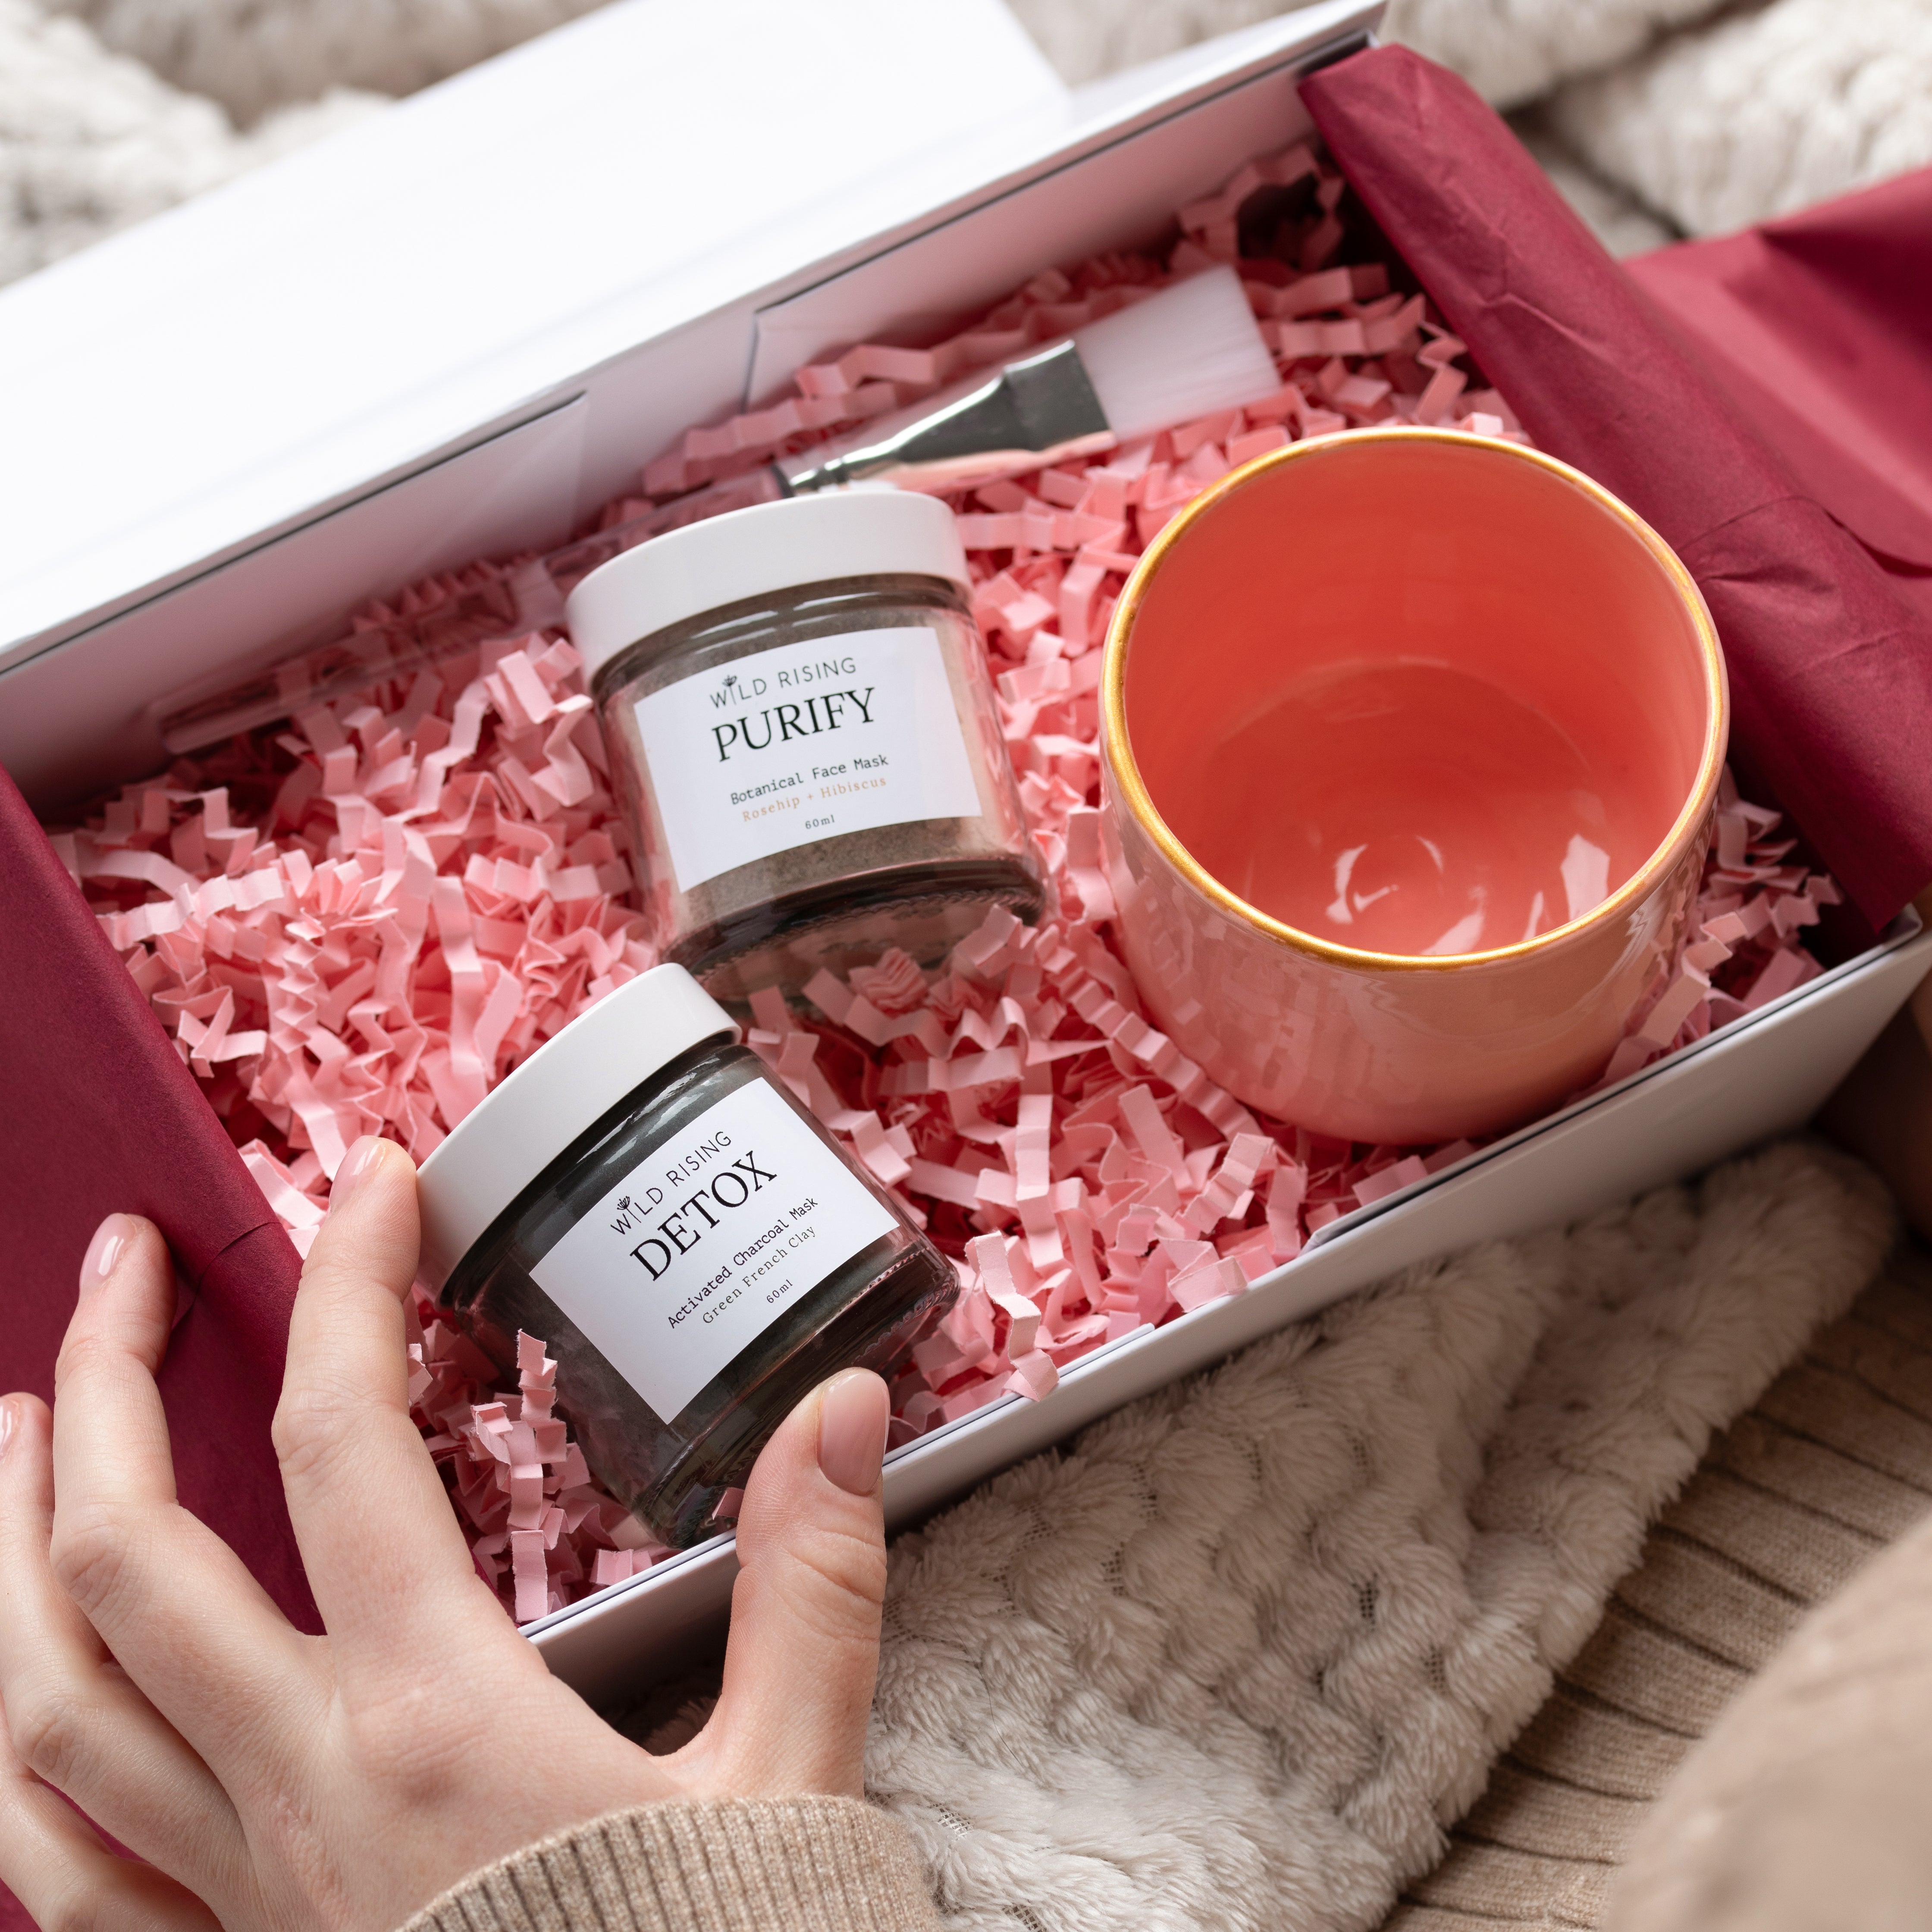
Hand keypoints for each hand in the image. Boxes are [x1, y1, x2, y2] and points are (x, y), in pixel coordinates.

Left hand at [0, 1136, 892, 1930]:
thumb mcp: (793, 1787)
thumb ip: (814, 1586)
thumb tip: (838, 1412)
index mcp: (435, 1723)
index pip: (340, 1448)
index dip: (346, 1288)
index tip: (374, 1184)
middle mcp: (296, 1794)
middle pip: (127, 1555)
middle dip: (106, 1379)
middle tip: (121, 1260)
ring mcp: (230, 1897)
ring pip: (38, 1700)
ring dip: (5, 1544)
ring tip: (11, 1426)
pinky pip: (45, 1869)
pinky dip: (6, 1754)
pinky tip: (6, 1687)